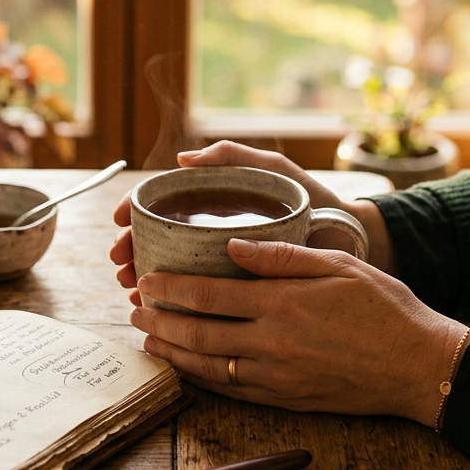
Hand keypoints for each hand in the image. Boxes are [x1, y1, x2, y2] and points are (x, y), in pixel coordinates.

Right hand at [110, 142, 395, 306]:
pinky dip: (175, 306)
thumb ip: (233, 156)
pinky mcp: (237, 292)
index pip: (161, 206)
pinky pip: (198, 300)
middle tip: (120, 266)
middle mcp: (211, 234)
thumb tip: (183, 158)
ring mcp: (221, 264)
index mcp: (213, 204)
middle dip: (132, 252)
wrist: (350, 237)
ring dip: (145, 279)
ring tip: (132, 290)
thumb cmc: (314, 198)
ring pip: (170, 272)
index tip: (119, 222)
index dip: (134, 212)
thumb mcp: (273, 169)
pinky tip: (161, 314)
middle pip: (157, 242)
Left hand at [132, 239, 465, 425]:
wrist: (419, 366)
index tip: (147, 278)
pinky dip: (201, 379)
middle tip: (135, 311)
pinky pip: (232, 390)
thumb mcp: (337, 265)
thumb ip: (281, 255)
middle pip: (198, 332)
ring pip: (208, 365)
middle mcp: (272, 342)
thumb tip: (231, 244)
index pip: (209, 294)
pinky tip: (186, 369)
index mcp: (282, 302)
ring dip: (172, 353)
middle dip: (160, 322)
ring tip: (148, 340)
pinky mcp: (286, 398)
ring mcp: (276, 376)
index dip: (171, 287)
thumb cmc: (385, 308)